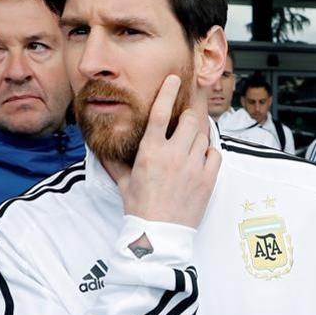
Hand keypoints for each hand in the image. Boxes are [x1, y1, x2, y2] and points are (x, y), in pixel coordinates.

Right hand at [119, 75, 220, 227]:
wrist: (158, 235)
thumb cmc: (140, 209)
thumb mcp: (123, 182)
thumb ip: (114, 162)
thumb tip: (99, 150)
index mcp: (150, 152)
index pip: (160, 112)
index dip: (168, 91)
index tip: (175, 79)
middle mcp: (174, 155)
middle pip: (190, 119)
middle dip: (190, 114)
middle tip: (188, 115)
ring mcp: (193, 166)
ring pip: (204, 135)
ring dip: (199, 133)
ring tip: (192, 137)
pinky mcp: (208, 179)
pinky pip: (216, 153)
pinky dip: (210, 150)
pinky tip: (202, 155)